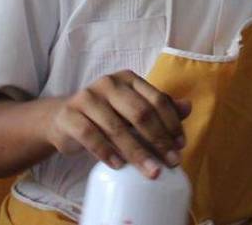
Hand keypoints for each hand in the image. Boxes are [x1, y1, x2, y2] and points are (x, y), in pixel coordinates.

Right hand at [46, 70, 190, 177]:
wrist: (63, 119)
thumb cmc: (105, 115)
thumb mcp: (132, 109)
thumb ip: (158, 108)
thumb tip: (188, 107)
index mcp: (128, 79)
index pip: (156, 99)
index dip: (171, 124)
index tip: (180, 146)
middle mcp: (108, 83)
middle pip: (140, 113)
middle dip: (159, 141)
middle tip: (170, 163)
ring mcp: (87, 97)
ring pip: (117, 127)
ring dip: (137, 153)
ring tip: (151, 172)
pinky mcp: (69, 115)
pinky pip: (90, 135)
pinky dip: (106, 152)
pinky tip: (118, 166)